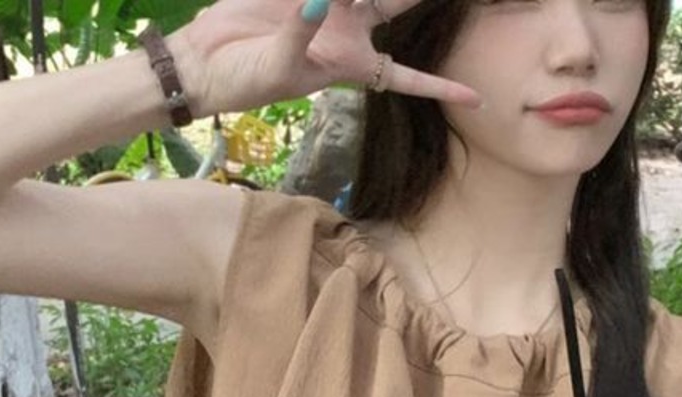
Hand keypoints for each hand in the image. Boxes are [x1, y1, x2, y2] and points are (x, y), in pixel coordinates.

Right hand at [174, 0, 481, 115]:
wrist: (205, 60)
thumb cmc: (246, 80)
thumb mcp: (279, 67)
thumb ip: (303, 32)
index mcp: (351, 61)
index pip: (405, 76)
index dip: (440, 87)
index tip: (476, 101)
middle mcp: (348, 27)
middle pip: (398, 2)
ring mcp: (328, 1)